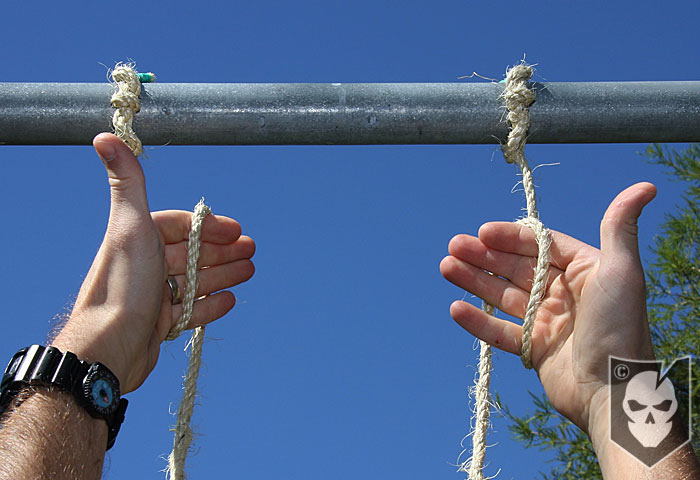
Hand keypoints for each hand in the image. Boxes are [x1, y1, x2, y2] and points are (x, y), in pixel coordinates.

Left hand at [52, 133, 254, 393]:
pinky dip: (211, 305)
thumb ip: (128, 182)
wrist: (108, 349)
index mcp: (138, 240)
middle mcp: (144, 267)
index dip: (209, 227)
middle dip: (223, 251)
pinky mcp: (158, 326)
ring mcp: (152, 298)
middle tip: (252, 251)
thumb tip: (104, 135)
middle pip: (191, 254)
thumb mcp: (131, 227)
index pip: (179, 226)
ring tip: (250, 272)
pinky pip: (191, 311)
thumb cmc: (123, 285)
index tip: (237, 229)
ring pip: (195, 282)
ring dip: (223, 275)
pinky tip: (230, 301)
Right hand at [440, 182, 656, 438]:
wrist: (613, 391)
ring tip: (446, 267)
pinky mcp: (535, 349)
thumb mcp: (620, 271)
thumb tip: (645, 186)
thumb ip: (618, 227)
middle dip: (483, 256)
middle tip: (453, 247)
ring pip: (503, 296)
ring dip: (474, 281)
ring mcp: (548, 322)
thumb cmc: (620, 327)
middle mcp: (564, 293)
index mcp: (583, 271)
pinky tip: (456, 308)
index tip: (482, 231)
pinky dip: (478, 321)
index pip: (540, 246)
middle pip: (515, 268)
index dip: (509, 237)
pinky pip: (500, 331)